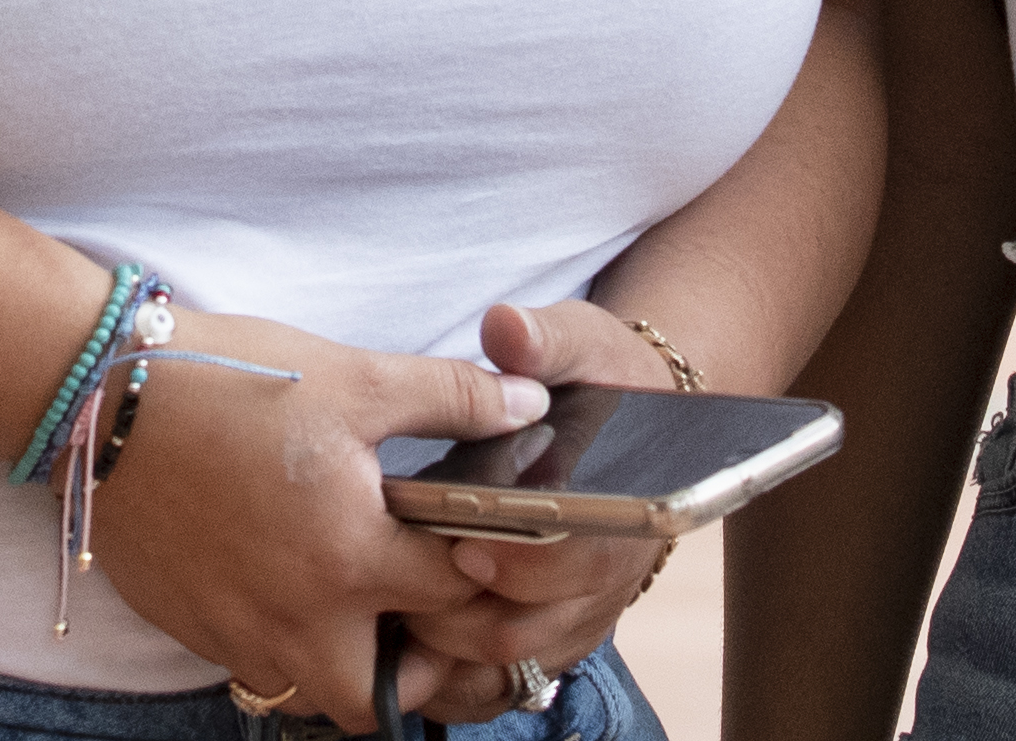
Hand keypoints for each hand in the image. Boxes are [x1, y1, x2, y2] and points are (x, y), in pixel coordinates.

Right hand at [80, 306, 538, 730]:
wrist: (99, 397)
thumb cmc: (229, 381)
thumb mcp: (352, 378)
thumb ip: (451, 398)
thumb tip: (529, 404)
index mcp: (350, 558)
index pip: (456, 599)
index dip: (486, 573)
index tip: (490, 545)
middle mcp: (298, 618)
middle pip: (381, 697)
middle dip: (414, 665)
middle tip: (424, 603)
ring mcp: (238, 633)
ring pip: (314, 690)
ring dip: (347, 661)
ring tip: (359, 596)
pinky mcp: (191, 628)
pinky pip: (258, 665)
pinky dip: (287, 642)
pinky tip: (290, 580)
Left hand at [389, 304, 684, 719]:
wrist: (629, 422)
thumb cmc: (598, 381)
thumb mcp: (577, 345)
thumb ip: (543, 341)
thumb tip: (507, 330)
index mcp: (625, 511)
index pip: (580, 559)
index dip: (523, 561)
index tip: (469, 546)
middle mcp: (605, 578)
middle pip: (532, 626)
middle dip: (463, 616)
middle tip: (400, 592)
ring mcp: (576, 617)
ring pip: (509, 667)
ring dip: (447, 656)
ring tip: (386, 624)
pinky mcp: (545, 640)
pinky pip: (498, 686)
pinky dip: (450, 683)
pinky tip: (401, 656)